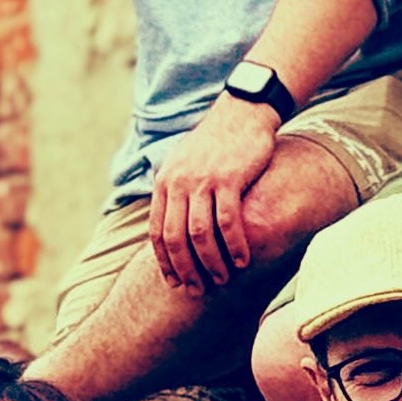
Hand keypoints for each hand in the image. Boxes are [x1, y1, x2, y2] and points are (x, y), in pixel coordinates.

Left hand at [148, 95, 282, 288]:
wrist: (242, 111)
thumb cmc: (217, 141)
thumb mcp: (185, 162)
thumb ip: (176, 190)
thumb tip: (171, 221)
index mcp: (164, 182)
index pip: (158, 232)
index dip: (165, 262)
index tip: (175, 283)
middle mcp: (178, 182)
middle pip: (175, 238)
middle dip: (186, 269)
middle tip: (198, 289)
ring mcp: (201, 180)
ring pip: (199, 234)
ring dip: (211, 262)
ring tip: (222, 279)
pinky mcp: (227, 178)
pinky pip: (227, 221)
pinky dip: (234, 245)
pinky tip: (243, 259)